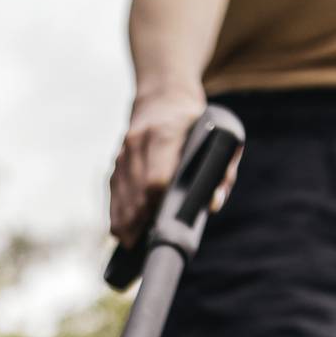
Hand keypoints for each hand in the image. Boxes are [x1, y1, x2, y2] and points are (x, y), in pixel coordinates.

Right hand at [107, 90, 239, 243]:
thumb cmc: (199, 121)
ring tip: (129, 242)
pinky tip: (120, 229)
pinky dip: (116, 209)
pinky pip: (113, 188)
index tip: (159, 223)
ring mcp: (124, 148)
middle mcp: (138, 140)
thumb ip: (222, 172)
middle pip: (134, 189)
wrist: (163, 93)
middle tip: (139, 244)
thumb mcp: (221, 138)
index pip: (155, 177)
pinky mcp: (117, 157)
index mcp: (165, 133)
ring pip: (120, 191)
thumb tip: (212, 204)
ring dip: (123, 218)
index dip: (156, 204)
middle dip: (136, 218)